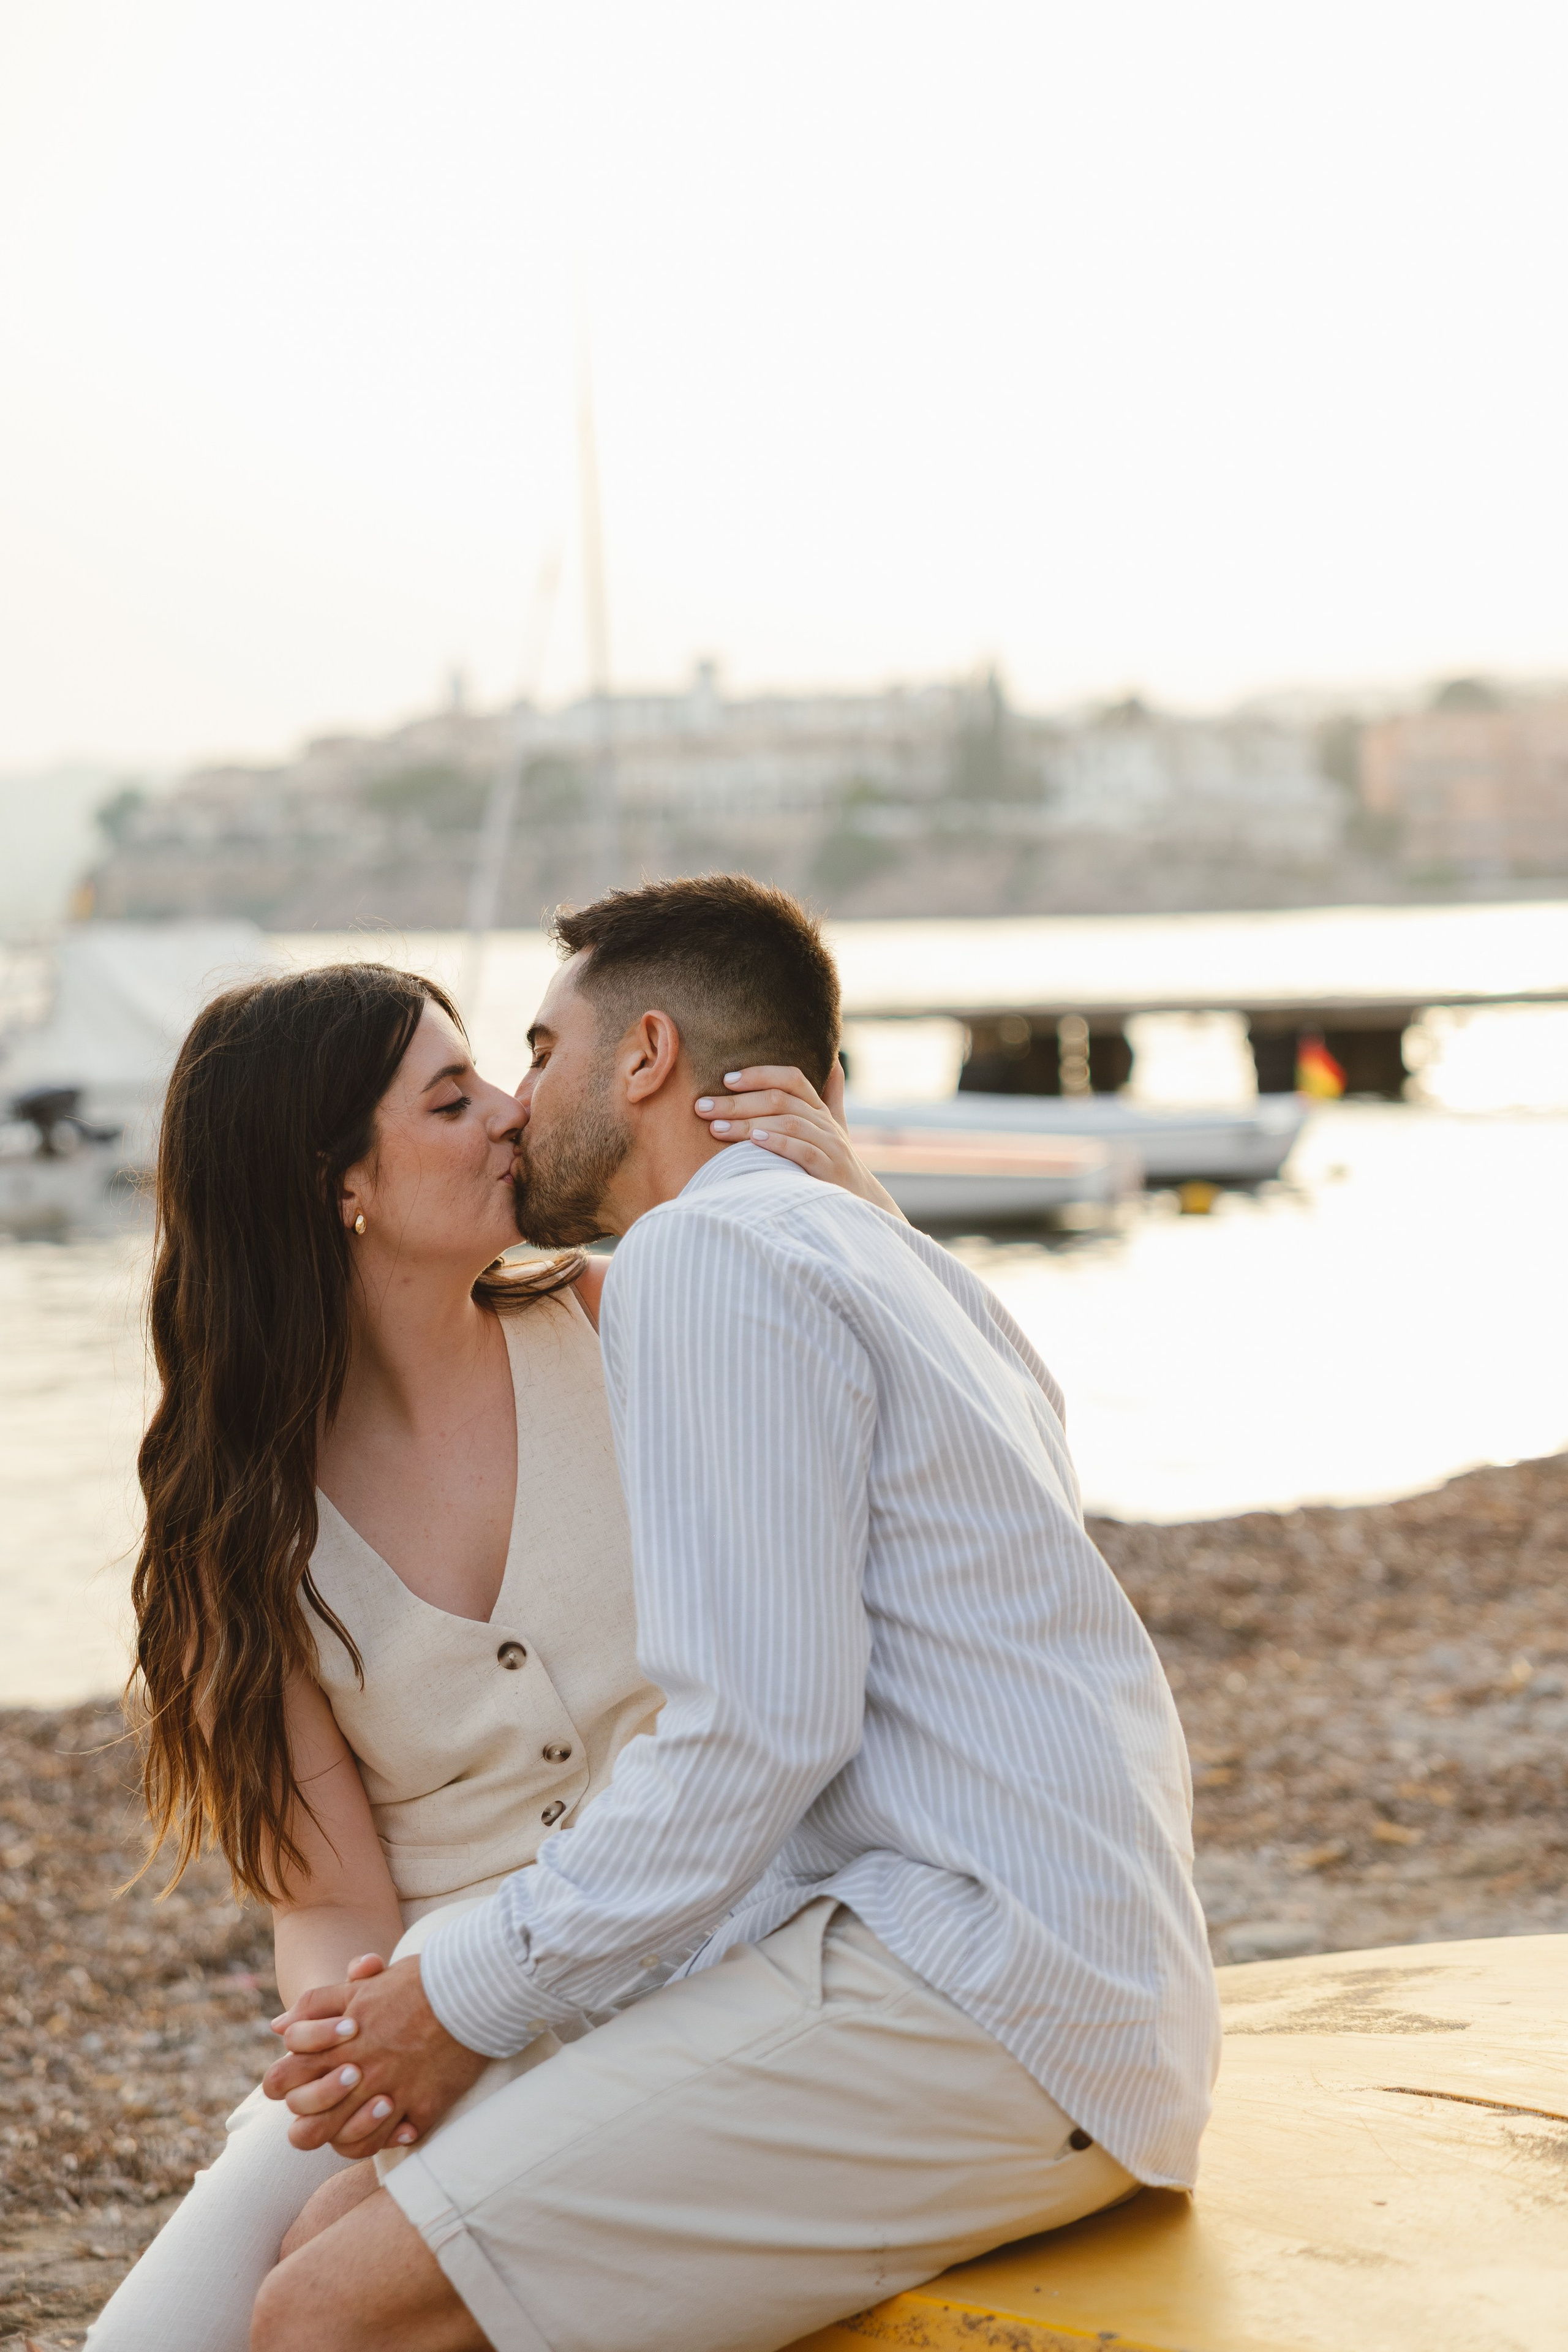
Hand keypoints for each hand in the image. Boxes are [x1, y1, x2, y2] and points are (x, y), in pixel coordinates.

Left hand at [262, 1955, 488, 2159]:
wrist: (473, 1987)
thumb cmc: (416, 1983)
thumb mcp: (359, 1985)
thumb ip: (315, 2005)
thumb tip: (278, 2027)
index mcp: (337, 2043)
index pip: (280, 2080)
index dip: (284, 2083)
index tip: (306, 2074)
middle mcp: (360, 2072)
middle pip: (305, 2123)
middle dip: (309, 2118)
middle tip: (331, 2102)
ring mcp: (392, 2093)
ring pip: (345, 2143)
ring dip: (347, 2134)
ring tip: (361, 2116)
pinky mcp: (424, 2106)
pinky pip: (393, 2142)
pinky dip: (392, 2137)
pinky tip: (398, 2122)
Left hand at [694, 1064, 905, 1219]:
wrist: (860, 1204)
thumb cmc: (834, 1164)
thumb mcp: (834, 1127)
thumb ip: (831, 1094)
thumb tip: (833, 1060)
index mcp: (820, 1110)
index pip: (791, 1079)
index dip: (760, 1074)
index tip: (725, 1079)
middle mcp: (825, 1123)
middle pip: (780, 1100)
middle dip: (737, 1102)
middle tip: (702, 1106)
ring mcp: (830, 1146)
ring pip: (787, 1123)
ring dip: (748, 1123)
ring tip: (716, 1127)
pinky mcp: (829, 1171)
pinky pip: (803, 1151)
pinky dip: (779, 1143)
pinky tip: (755, 1141)